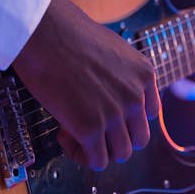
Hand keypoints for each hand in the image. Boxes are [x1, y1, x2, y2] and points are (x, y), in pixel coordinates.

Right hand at [12, 0, 159, 170]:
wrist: (44, 32)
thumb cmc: (67, 33)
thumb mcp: (111, 48)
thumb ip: (119, 72)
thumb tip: (107, 92)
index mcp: (144, 74)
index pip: (150, 113)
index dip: (126, 118)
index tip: (104, 111)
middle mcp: (135, 96)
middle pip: (139, 138)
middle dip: (115, 137)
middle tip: (90, 125)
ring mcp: (115, 115)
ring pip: (121, 153)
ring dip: (100, 149)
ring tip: (75, 132)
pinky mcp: (90, 129)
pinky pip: (97, 161)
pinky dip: (82, 155)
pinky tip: (64, 135)